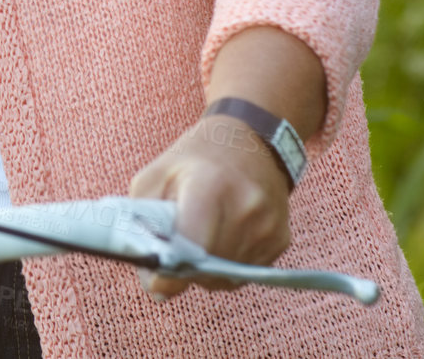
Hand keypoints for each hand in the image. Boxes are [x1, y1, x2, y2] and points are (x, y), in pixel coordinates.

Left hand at [127, 114, 291, 301]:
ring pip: (228, 275)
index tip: (157, 283)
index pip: (192, 244)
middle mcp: (246, 208)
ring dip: (205, 270)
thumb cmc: (195, 158)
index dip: (171, 271)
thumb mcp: (156, 174)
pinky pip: (246, 272)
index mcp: (209, 186)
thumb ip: (142, 220)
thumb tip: (151, 277)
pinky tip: (218, 239)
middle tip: (172, 252)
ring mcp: (268, 225)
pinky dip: (226, 266)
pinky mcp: (281, 238)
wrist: (250, 140)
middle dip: (185, 269)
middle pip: (209, 266)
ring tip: (196, 239)